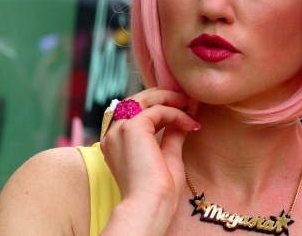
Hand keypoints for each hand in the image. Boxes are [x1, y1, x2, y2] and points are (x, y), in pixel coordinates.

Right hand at [100, 89, 200, 234]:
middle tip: (186, 101)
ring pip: (145, 99)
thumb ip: (170, 135)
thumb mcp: (167, 155)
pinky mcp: (131, 128)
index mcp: (115, 142)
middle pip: (137, 101)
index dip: (157, 105)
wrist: (151, 204)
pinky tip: (189, 124)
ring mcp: (119, 130)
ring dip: (169, 99)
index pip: (134, 112)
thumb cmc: (158, 190)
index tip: (181, 108)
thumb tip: (181, 119)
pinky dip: (175, 113)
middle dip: (163, 97)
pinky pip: (157, 110)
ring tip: (189, 105)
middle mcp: (112, 134)